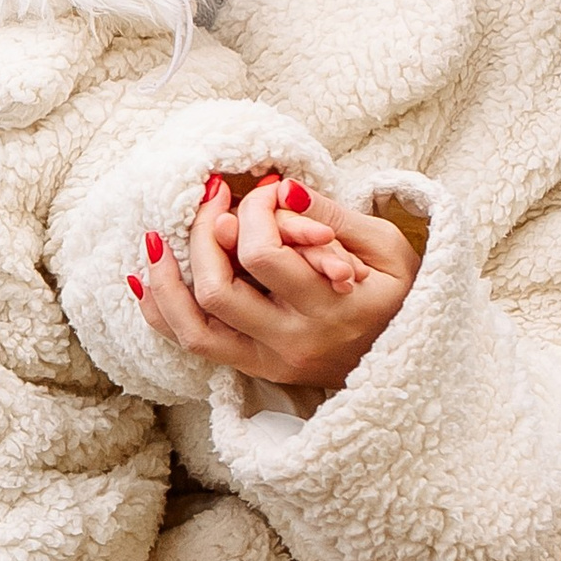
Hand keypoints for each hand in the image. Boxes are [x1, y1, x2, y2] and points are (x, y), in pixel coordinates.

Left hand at [131, 175, 416, 393]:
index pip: (265, 257)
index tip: (264, 190)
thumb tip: (278, 190)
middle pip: (218, 292)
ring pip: (194, 330)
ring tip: (155, 238)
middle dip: (203, 235)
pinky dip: (164, 311)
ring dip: (165, 281)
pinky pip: (195, 345)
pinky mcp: (256, 370)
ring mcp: (270, 363)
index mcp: (334, 309)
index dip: (253, 213)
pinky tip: (146, 278)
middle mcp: (294, 343)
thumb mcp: (388, 248)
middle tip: (211, 198)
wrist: (414, 358)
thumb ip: (332, 216)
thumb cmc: (402, 293)